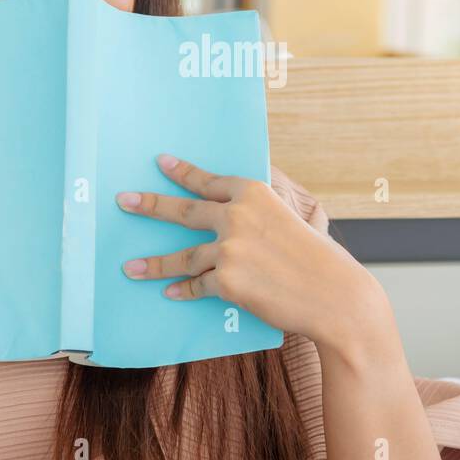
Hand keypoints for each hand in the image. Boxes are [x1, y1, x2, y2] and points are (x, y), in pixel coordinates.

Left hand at [115, 155, 388, 351]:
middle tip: (124, 201)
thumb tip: (234, 223)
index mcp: (255, 193)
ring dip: (153, 265)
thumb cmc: (321, 261)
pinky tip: (170, 294)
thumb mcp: (295, 222)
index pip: (210, 181)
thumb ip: (262, 217)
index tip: (160, 162)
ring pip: (182, 257)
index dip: (183, 172)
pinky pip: (196, 286)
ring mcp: (228, 248)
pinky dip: (183, 291)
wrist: (335, 296)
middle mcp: (237, 215)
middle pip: (183, 210)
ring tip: (130, 268)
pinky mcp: (226, 281)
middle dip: (149, 205)